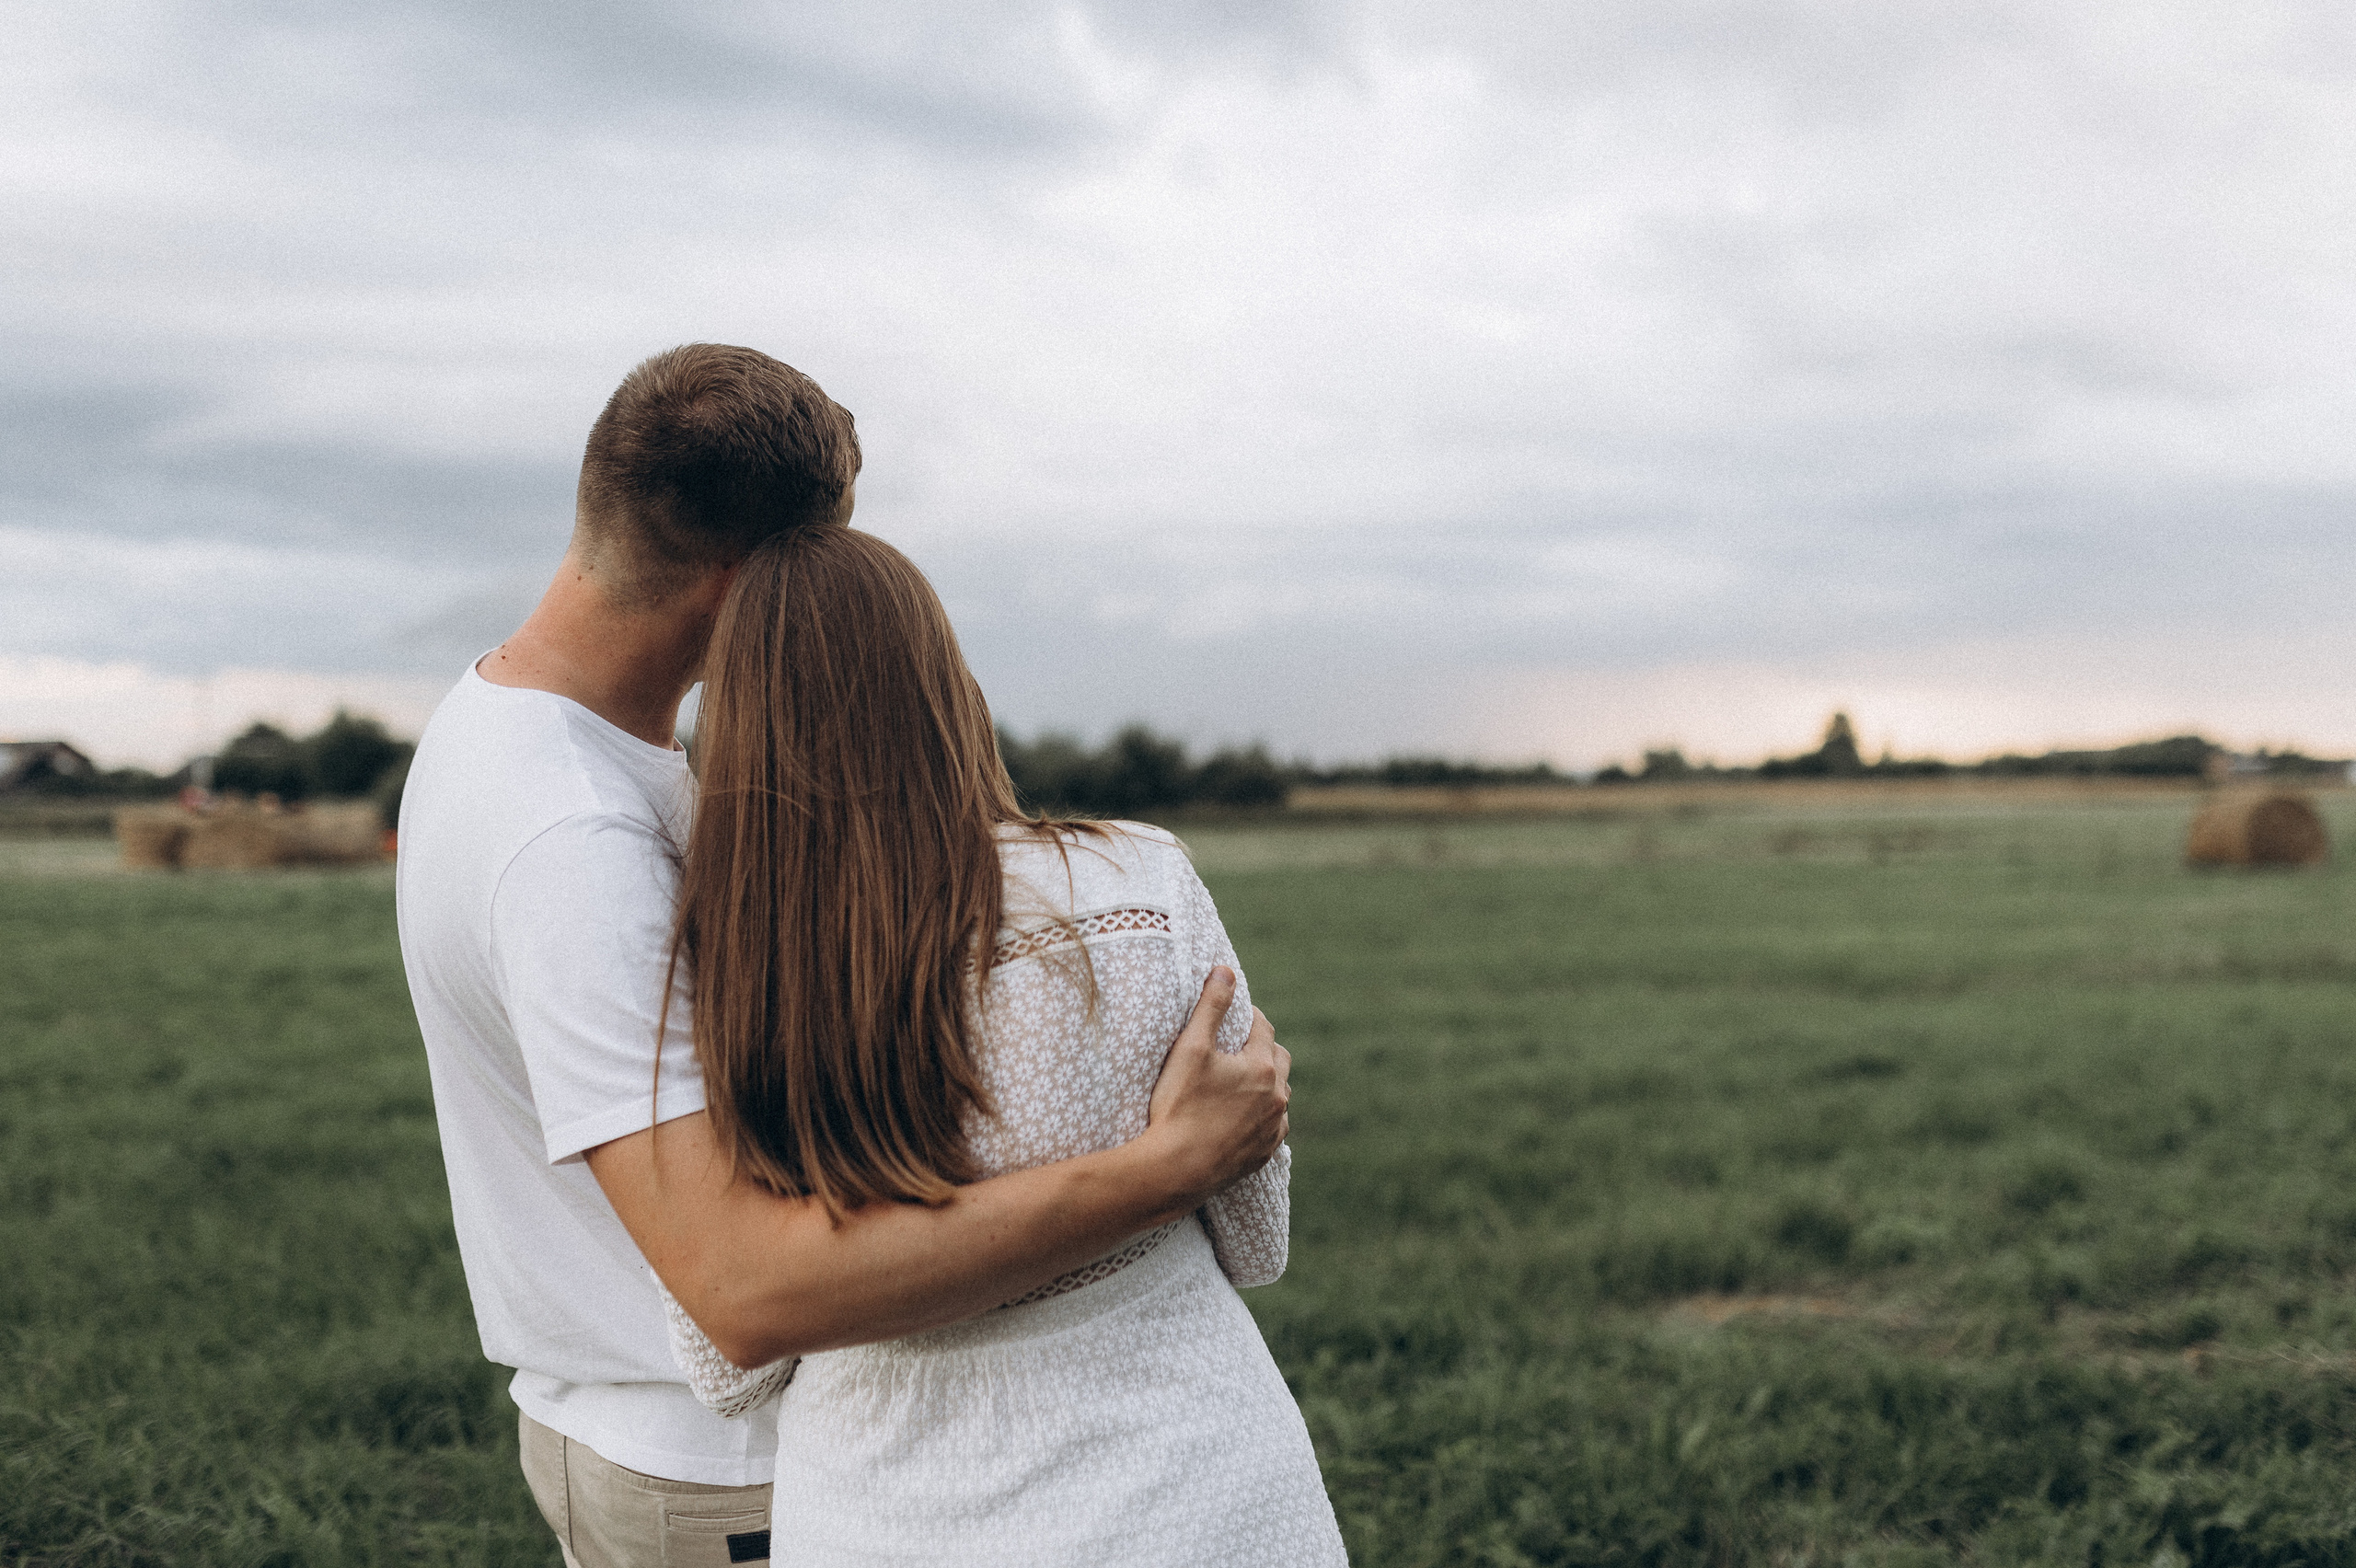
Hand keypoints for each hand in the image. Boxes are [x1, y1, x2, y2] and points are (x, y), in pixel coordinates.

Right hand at [1142, 966, 1290, 1207]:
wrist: (1174, 1170)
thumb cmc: (1179, 1106)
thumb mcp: (1191, 1048)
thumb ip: (1211, 1007)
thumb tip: (1226, 970)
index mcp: (1262, 1068)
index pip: (1263, 1027)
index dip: (1246, 1018)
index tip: (1232, 1018)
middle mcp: (1276, 1098)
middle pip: (1278, 1060)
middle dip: (1261, 1050)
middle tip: (1235, 1049)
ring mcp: (1272, 1130)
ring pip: (1279, 1096)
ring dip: (1265, 1086)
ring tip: (1239, 1084)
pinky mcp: (1263, 1155)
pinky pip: (1273, 1128)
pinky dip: (1262, 1118)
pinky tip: (1242, 1119)